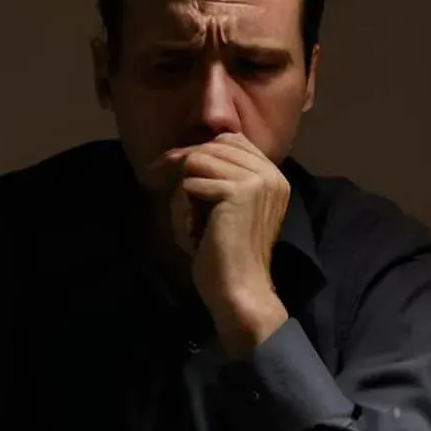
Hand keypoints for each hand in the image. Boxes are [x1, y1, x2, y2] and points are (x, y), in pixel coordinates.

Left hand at [147, 133, 290, 356]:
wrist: (239, 289)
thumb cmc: (225, 255)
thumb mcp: (223, 208)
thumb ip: (214, 178)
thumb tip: (182, 153)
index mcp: (272, 177)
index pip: (231, 140)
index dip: (200, 152)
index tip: (172, 166)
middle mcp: (270, 173)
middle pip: (213, 147)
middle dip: (183, 163)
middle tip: (158, 178)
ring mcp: (257, 180)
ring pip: (199, 161)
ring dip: (183, 190)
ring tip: (189, 221)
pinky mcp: (239, 191)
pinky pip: (191, 184)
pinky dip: (182, 207)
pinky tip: (193, 231)